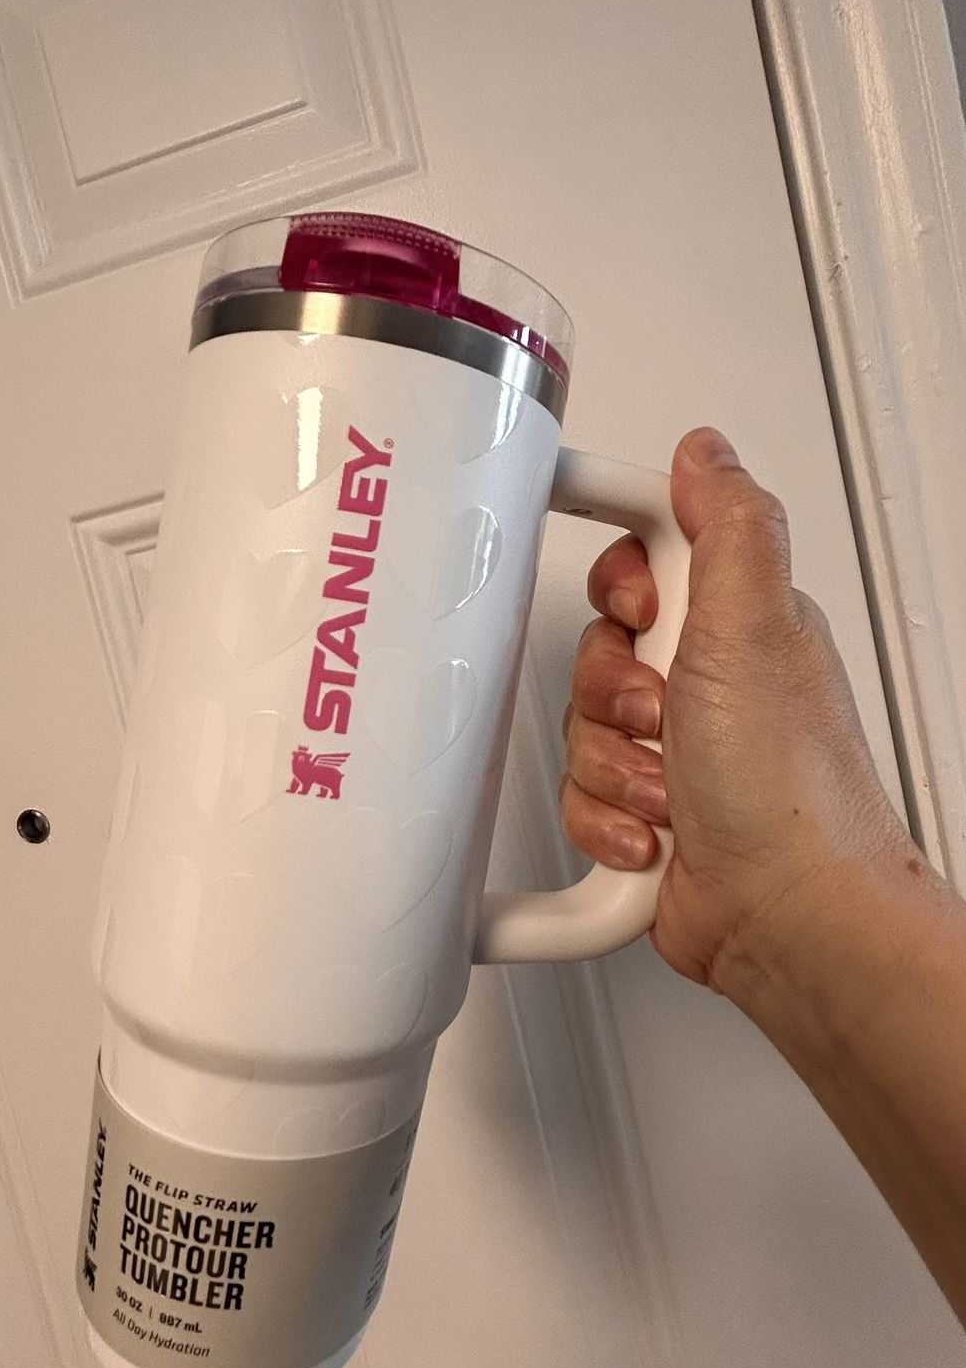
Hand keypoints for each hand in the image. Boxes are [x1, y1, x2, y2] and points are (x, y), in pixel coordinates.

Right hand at [561, 427, 919, 1009]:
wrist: (790, 915)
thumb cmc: (790, 787)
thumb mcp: (758, 625)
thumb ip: (729, 524)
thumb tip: (706, 452)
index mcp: (737, 623)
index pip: (647, 559)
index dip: (624, 579)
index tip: (626, 599)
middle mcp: (708, 683)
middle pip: (596, 647)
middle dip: (611, 691)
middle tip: (660, 710)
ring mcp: (675, 752)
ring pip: (580, 728)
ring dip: (612, 766)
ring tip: (669, 786)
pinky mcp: (644, 814)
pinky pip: (577, 798)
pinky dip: (606, 822)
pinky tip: (655, 833)